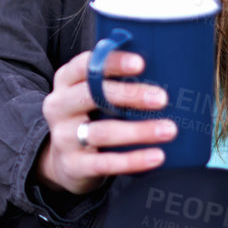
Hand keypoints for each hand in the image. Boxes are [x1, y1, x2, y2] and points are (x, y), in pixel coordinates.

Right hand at [34, 49, 173, 196]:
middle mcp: (59, 106)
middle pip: (91, 95)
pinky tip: (156, 156)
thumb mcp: (91, 96)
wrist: (64, 162)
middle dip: (129, 95)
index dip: (112, 62)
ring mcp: (63, 137)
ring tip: (169, 130)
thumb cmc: (89, 119)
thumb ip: (112, 82)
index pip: (85, 65)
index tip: (140, 63)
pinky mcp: (73, 165)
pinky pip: (106, 163)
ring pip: (103, 132)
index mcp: (65, 82)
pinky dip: (134, 160)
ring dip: (139, 131)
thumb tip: (159, 71)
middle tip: (161, 98)